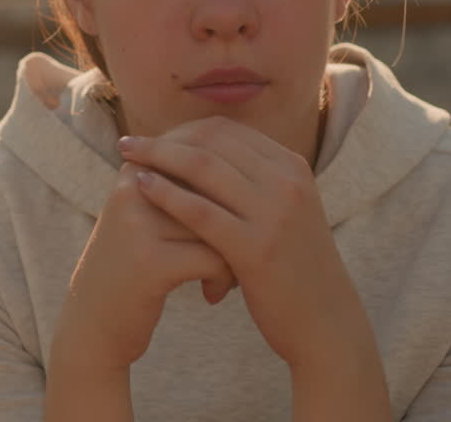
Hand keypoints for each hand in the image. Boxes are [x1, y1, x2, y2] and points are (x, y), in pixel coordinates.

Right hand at [51, 161, 237, 370]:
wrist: (91, 323)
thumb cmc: (133, 265)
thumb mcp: (148, 214)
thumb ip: (184, 183)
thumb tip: (246, 152)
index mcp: (136, 168)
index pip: (203, 154)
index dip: (229, 187)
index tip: (231, 218)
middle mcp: (134, 189)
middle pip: (215, 189)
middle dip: (237, 219)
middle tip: (241, 248)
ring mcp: (139, 224)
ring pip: (221, 223)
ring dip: (236, 253)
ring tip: (228, 275)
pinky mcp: (150, 262)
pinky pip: (215, 258)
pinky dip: (224, 278)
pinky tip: (212, 294)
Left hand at [117, 116, 369, 368]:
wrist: (325, 320)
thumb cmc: (293, 266)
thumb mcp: (284, 210)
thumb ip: (255, 179)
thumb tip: (205, 149)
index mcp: (292, 167)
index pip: (228, 131)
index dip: (183, 130)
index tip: (152, 136)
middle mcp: (286, 182)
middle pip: (212, 142)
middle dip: (164, 139)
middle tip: (128, 142)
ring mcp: (274, 213)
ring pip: (203, 168)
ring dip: (157, 157)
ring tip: (125, 157)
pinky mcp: (256, 247)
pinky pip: (201, 211)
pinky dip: (167, 193)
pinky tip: (141, 188)